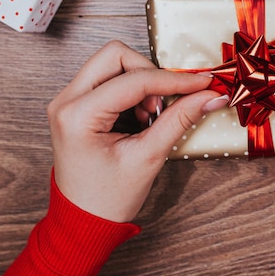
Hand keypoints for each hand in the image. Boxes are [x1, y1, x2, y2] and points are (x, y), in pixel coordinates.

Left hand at [47, 41, 226, 222]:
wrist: (83, 220)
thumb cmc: (107, 197)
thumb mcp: (148, 157)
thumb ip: (179, 120)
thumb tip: (208, 96)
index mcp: (77, 116)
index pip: (134, 80)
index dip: (174, 80)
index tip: (202, 83)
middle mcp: (66, 101)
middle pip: (115, 55)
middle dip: (150, 72)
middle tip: (166, 101)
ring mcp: (68, 100)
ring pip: (112, 63)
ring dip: (141, 82)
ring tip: (150, 116)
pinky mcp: (76, 103)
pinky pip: (108, 78)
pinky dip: (132, 90)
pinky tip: (140, 117)